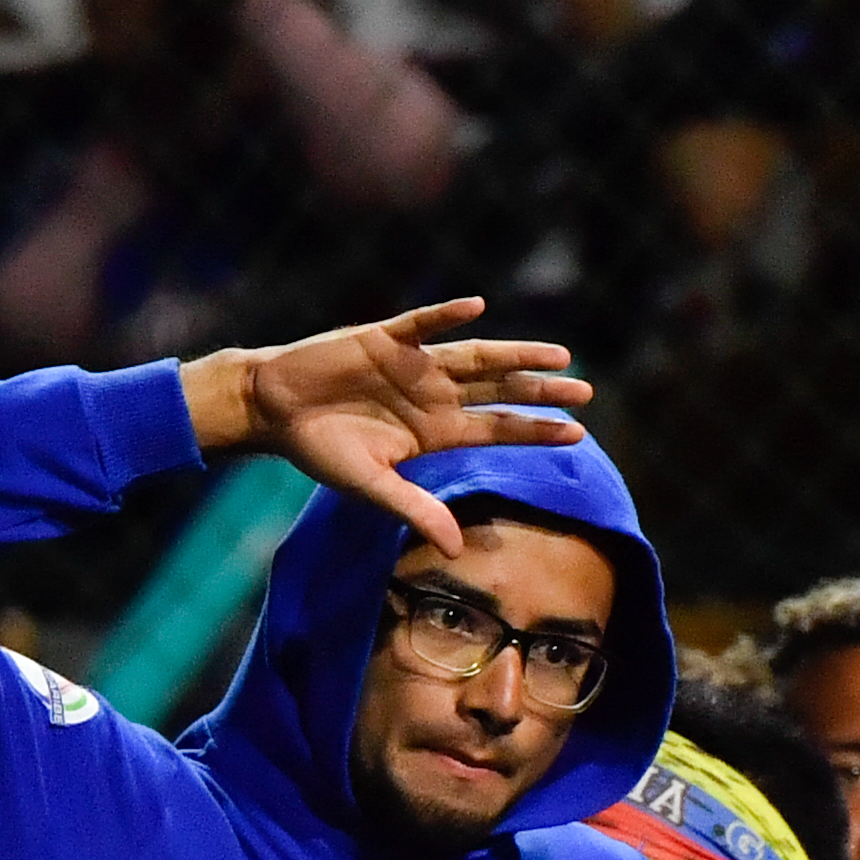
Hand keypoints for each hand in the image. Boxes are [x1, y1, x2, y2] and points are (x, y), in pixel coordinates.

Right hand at [179, 297, 591, 557]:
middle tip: (586, 392)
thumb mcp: (372, 486)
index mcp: (436, 430)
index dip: (536, 430)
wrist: (273, 409)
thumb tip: (455, 550)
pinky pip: (421, 324)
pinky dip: (446, 315)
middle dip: (541, 392)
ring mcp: (413, 365)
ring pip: (475, 357)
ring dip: (515, 355)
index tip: (578, 433)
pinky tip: (476, 308)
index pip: (498, 430)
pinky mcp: (382, 338)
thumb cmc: (322, 449)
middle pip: (499, 392)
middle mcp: (434, 395)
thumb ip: (415, 510)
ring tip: (558, 356)